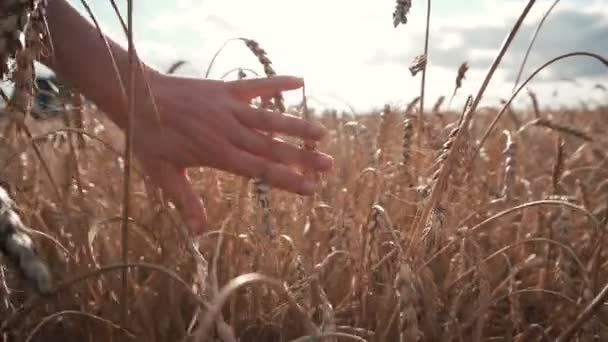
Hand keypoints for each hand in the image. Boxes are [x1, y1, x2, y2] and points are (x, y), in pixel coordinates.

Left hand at [129, 71, 332, 233]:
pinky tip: (301, 80)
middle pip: (271, 147)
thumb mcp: (162, 174)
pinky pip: (257, 85)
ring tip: (322, 134)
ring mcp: (229, 108)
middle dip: (302, 158)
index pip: (260, 170)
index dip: (288, 180)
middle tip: (329, 165)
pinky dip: (278, 83)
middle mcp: (228, 131)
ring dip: (296, 127)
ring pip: (270, 119)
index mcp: (217, 154)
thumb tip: (199, 232)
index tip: (311, 189)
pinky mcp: (225, 89)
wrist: (134, 95)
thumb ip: (186, 200)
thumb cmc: (147, 137)